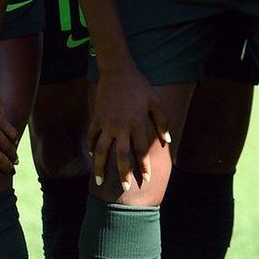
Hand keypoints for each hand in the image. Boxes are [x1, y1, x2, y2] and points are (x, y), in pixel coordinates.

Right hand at [86, 61, 168, 191]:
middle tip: (124, 187)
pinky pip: (92, 136)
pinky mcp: (96, 117)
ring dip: (100, 166)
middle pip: (121, 156)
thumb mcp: (155, 101)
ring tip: (99, 180)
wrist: (117, 71)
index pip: (141, 151)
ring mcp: (106, 123)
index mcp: (137, 124)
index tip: (145, 179)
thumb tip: (167, 141)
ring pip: (101, 150)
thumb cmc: (139, 86)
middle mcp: (121, 127)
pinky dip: (91, 147)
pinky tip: (92, 155)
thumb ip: (162, 122)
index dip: (143, 167)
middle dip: (123, 173)